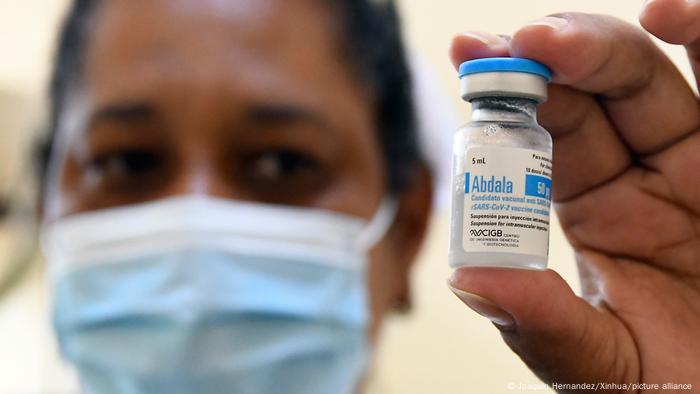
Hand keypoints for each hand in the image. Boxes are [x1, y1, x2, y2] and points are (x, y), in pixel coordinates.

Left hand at [447, 2, 699, 390]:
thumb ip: (542, 326)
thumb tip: (467, 282)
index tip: (468, 58)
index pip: (543, 141)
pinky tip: (674, 16)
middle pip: (592, 97)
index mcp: (594, 215)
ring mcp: (697, 171)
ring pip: (651, 84)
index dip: (506, 101)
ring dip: (606, 49)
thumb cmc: (673, 385)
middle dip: (549, 63)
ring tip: (559, 38)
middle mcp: (644, 181)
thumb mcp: (599, 365)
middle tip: (514, 46)